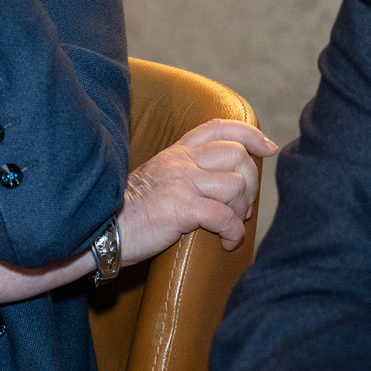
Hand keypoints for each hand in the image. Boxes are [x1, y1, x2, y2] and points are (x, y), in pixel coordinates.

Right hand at [120, 119, 278, 254]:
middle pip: (237, 154)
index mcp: (176, 153)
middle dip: (252, 182)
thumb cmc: (130, 213)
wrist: (103, 231)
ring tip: (231, 226)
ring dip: (242, 210)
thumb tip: (224, 182)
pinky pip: (225, 216)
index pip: (219, 127)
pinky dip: (234, 232)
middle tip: (243, 207)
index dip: (249, 133)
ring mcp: (181, 182)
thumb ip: (186, 173)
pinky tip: (226, 243)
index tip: (268, 147)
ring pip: (236, 184)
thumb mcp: (159, 180)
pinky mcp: (180, 207)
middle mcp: (181, 162)